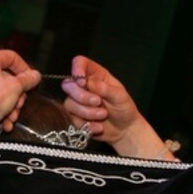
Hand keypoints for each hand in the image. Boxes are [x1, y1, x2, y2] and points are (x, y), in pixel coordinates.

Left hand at [0, 50, 41, 149]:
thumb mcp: (17, 87)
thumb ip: (28, 79)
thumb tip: (35, 76)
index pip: (10, 57)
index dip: (24, 68)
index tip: (31, 79)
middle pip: (5, 78)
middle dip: (17, 93)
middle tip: (21, 101)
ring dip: (10, 105)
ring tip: (13, 115)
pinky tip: (6, 122)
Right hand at [61, 55, 177, 160]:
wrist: (124, 130)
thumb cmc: (124, 109)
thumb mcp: (120, 96)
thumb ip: (105, 88)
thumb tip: (88, 82)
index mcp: (95, 75)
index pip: (79, 63)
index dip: (77, 70)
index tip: (83, 83)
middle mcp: (84, 86)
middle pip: (68, 84)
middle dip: (82, 96)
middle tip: (98, 102)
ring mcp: (77, 102)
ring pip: (69, 103)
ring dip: (87, 112)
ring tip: (103, 115)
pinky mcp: (75, 117)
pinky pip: (71, 119)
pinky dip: (86, 124)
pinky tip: (98, 127)